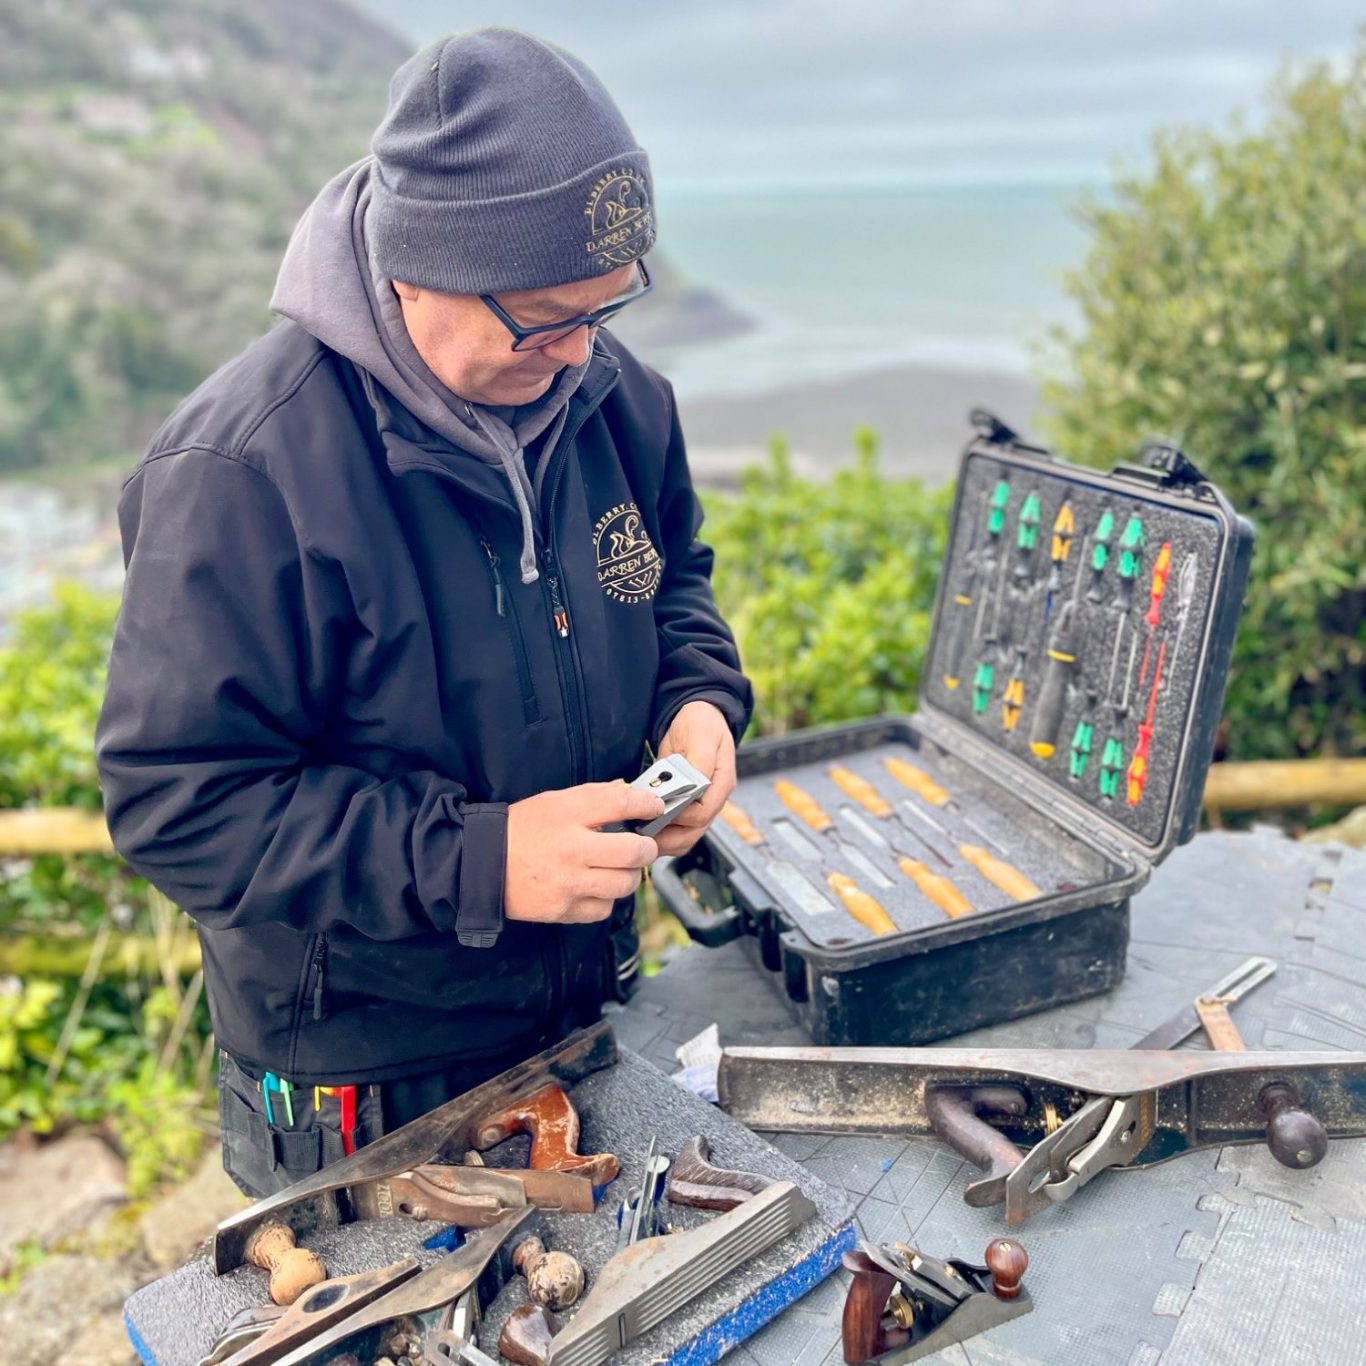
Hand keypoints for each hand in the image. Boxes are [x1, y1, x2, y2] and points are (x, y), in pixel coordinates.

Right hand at [505, 782, 662, 924]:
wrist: (481, 866)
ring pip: (625, 883)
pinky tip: (594, 887)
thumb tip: (630, 795)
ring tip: (616, 868)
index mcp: (567, 814)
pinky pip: (604, 908)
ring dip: (628, 875)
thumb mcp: (553, 802)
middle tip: (642, 845)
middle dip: (647, 847)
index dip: (647, 805)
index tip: (654, 808)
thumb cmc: (520, 830)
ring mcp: (569, 883)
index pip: (622, 803)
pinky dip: (606, 899)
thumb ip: (592, 798)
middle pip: (634, 851)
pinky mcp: (564, 910)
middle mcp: (571, 849)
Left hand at [652, 700, 737, 856]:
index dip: (681, 815)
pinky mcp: (685, 806)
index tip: (658, 808)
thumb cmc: (702, 723)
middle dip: (667, 836)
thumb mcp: (702, 734)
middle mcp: (713, 798)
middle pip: (694, 832)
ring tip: (638, 835)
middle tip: (641, 832)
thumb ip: (700, 760)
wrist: (696, 719)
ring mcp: (700, 805)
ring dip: (661, 840)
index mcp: (722, 782)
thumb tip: (695, 786)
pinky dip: (659, 834)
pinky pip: (675, 831)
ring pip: (684, 837)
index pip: (704, 812)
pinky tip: (642, 829)